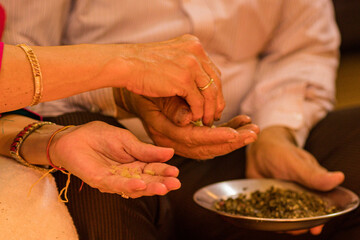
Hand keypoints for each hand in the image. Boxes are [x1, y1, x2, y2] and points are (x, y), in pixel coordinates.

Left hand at [49, 121, 180, 197]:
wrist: (74, 136)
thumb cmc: (100, 136)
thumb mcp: (128, 140)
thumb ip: (147, 150)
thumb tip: (171, 152)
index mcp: (136, 163)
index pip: (153, 169)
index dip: (165, 171)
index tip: (176, 172)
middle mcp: (128, 174)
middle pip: (147, 181)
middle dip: (161, 183)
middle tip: (175, 184)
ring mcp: (115, 180)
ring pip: (135, 187)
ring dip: (149, 188)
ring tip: (163, 187)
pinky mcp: (101, 181)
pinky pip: (116, 185)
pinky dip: (129, 186)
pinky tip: (140, 185)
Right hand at [116, 34, 224, 124]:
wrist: (126, 64)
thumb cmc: (141, 64)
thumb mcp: (169, 59)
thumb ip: (184, 66)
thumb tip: (199, 86)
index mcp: (193, 44)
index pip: (211, 70)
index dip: (214, 88)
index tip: (213, 102)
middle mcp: (196, 51)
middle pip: (215, 81)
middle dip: (217, 101)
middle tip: (214, 115)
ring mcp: (191, 64)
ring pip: (210, 92)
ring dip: (209, 110)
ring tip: (207, 121)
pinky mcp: (184, 79)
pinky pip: (198, 101)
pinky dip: (198, 112)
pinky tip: (195, 118)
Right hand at [119, 92, 258, 158]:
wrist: (132, 90)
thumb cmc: (142, 89)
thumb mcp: (152, 96)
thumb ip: (170, 109)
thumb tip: (188, 119)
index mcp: (164, 133)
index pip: (194, 140)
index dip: (215, 138)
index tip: (235, 134)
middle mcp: (172, 141)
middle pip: (206, 148)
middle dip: (232, 142)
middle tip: (253, 133)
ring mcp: (179, 140)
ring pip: (210, 145)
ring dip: (233, 138)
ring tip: (252, 129)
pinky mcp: (186, 133)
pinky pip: (208, 138)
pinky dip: (226, 131)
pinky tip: (241, 123)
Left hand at [246, 126, 344, 234]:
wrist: (259, 148)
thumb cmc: (282, 152)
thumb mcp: (297, 163)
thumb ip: (313, 175)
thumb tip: (338, 178)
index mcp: (312, 186)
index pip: (319, 206)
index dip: (319, 218)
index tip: (317, 227)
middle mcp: (299, 195)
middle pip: (303, 215)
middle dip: (302, 224)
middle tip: (298, 229)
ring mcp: (282, 198)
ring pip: (286, 216)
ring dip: (286, 223)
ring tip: (283, 227)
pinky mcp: (268, 199)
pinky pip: (270, 212)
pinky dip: (269, 217)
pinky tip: (267, 221)